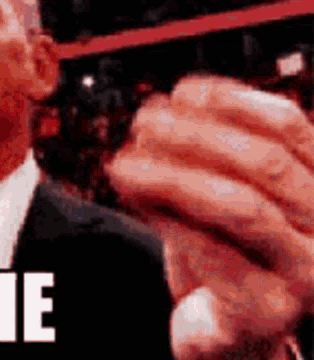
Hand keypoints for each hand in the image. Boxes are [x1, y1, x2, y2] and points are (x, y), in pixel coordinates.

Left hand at [106, 76, 313, 359]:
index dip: (233, 101)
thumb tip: (164, 108)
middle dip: (196, 134)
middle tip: (143, 121)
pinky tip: (133, 197)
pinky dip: (166, 218)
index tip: (183, 90)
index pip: (289, 126)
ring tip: (124, 162)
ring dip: (173, 175)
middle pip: (265, 163)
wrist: (235, 328)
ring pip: (241, 207)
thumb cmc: (230, 248)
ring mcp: (307, 275)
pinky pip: (213, 253)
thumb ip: (210, 154)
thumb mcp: (227, 192)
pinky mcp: (267, 312)